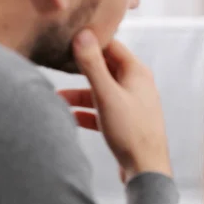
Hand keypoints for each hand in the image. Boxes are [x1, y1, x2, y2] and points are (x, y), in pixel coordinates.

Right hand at [58, 29, 171, 182]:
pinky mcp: (128, 122)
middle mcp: (138, 86)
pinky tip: (71, 117)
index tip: (66, 44)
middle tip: (56, 68)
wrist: (146, 169)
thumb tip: (82, 35)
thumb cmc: (130, 132)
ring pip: (102, 92)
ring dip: (80, 95)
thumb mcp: (106, 95)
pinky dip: (88, 112)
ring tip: (56, 100)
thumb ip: (93, 65)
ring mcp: (133, 104)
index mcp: (138, 73)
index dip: (90, 43)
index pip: (112, 46)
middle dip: (81, 70)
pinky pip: (104, 111)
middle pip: (105, 68)